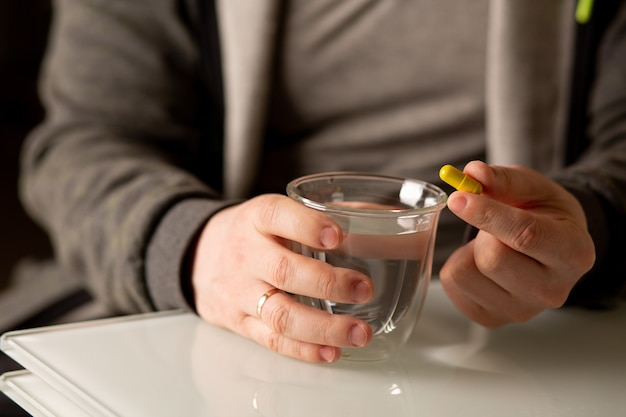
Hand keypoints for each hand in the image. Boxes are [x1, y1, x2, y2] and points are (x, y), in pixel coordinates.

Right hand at [190, 194, 373, 362]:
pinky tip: (332, 351)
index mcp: (257, 218)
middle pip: (284, 271)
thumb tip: (383, 218)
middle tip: (363, 289)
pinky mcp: (239, 322)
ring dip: (324, 327)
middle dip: (328, 284)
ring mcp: (240, 291)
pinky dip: (304, 349)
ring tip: (359, 332)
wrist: (199, 255)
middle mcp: (245, 254)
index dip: (307, 226)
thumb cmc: (252, 233)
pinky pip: (272, 340)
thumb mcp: (274, 212)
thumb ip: (322, 214)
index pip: (278, 216)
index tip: (338, 236)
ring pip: (280, 314)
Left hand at [440, 161, 595, 326]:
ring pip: (465, 274)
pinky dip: (458, 267)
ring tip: (490, 246)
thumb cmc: (542, 214)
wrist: (550, 248)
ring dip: (467, 251)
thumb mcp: (532, 187)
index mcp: (573, 252)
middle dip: (482, 233)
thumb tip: (473, 173)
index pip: (525, 236)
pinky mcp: (493, 319)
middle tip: (494, 227)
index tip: (459, 198)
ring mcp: (522, 311)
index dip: (488, 214)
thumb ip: (503, 179)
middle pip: (491, 258)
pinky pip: (452, 287)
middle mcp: (553, 290)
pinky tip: (481, 265)